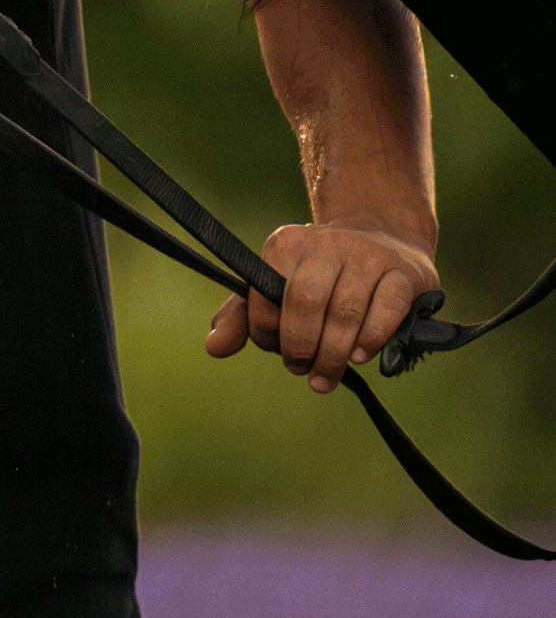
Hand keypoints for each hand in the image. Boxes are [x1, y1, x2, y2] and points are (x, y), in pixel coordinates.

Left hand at [204, 218, 438, 394]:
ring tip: (327, 376)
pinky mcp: (403, 272)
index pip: (266, 296)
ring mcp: (367, 254)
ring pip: (345, 311)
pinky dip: (371, 338)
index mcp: (286, 243)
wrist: (387, 241)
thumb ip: (244, 317)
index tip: (278, 352)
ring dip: (334, 355)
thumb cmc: (324, 276)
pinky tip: (361, 356)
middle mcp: (325, 242)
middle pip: (306, 303)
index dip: (268, 334)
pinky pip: (386, 310)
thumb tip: (214, 347)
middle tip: (304, 371)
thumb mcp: (279, 287)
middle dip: (301, 347)